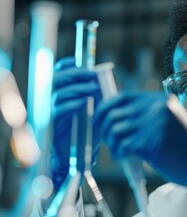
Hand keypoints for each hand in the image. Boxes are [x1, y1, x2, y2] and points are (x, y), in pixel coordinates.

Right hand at [50, 57, 101, 188]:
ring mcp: (51, 111)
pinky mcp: (53, 124)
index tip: (81, 63)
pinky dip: (72, 104)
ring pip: (59, 93)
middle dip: (75, 74)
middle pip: (57, 79)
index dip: (67, 65)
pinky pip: (59, 110)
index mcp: (62, 92)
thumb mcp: (96, 108)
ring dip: (77, 89)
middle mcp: (53, 99)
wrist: (80, 153)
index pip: (58, 72)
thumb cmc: (89, 129)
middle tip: (92, 75)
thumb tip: (103, 77)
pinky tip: (84, 103)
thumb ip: (97, 93)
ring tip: (93, 89)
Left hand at [93, 92, 186, 203]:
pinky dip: (119, 152)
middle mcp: (155, 108)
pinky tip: (125, 157)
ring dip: (112, 142)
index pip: (122, 98)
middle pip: (113, 113)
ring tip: (120, 151)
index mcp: (160, 101)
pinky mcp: (150, 141)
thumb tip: (114, 118)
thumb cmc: (185, 147)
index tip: (99, 121)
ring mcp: (153, 123)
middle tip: (109, 141)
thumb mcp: (168, 122)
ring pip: (115, 129)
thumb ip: (146, 116)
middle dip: (105, 129)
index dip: (105, 109)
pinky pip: (122, 145)